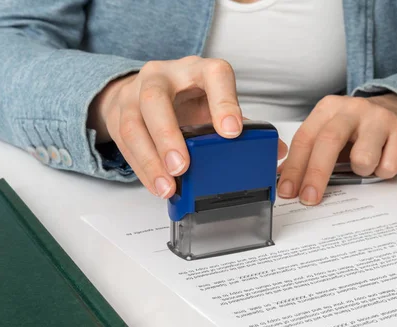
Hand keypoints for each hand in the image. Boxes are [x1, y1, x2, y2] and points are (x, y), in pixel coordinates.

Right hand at [88, 56, 287, 197]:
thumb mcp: (215, 104)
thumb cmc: (187, 98)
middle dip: (168, 135)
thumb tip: (277, 151)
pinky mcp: (119, 114)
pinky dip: (142, 168)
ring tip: (168, 186)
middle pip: (157, 99)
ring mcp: (136, 94)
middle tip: (183, 167)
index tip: (232, 132)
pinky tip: (157, 185)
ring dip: (151, 159)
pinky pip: (125, 143)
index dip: (224, 103)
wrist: (143, 91)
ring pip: (134, 123)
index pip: (214, 75)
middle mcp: (164, 76)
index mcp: (198, 70)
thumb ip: (241, 126)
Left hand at [277, 94, 396, 204]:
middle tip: (309, 198)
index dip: (294, 168)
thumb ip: (308, 154)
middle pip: (328, 143)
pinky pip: (388, 167)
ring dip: (361, 172)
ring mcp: (379, 118)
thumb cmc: (360, 128)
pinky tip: (383, 160)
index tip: (288, 191)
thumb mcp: (331, 133)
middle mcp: (352, 109)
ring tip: (365, 165)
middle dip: (315, 175)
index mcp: (328, 108)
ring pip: (362, 159)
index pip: (305, 139)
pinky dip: (383, 172)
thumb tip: (283, 180)